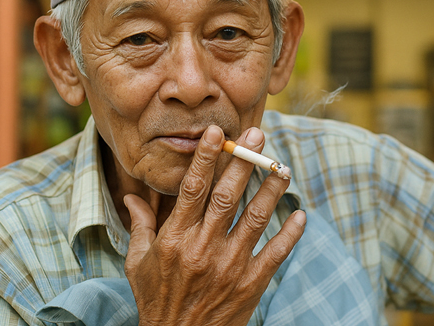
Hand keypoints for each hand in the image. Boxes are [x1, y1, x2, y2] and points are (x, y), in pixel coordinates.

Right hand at [123, 125, 306, 325]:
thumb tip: (132, 197)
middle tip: (258, 135)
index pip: (192, 189)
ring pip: (256, 219)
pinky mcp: (250, 285)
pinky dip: (290, 234)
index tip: (218, 133)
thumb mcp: (139, 263)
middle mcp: (202, 249)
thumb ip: (141, 226)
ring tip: (283, 167)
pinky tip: (300, 215)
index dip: (206, 158)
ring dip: (272, 191)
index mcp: (175, 239)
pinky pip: (276, 253)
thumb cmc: (157, 300)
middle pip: (227, 197)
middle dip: (244, 162)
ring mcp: (229, 267)